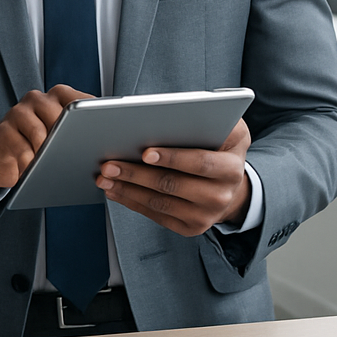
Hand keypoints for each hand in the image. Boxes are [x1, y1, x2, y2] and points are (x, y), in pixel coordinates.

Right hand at [0, 86, 89, 191]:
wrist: (1, 152)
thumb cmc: (38, 143)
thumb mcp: (60, 134)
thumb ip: (79, 132)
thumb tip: (106, 144)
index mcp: (57, 96)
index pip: (79, 100)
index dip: (89, 117)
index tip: (96, 135)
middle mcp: (37, 99)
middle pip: (59, 115)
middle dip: (67, 139)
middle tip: (71, 155)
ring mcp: (19, 113)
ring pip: (39, 133)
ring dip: (47, 154)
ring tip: (50, 166)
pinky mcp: (3, 131)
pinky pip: (21, 149)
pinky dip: (30, 164)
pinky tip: (32, 170)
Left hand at [96, 118, 252, 235]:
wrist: (227, 184)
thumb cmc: (217, 146)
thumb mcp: (224, 126)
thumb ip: (207, 114)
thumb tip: (170, 110)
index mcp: (232, 166)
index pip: (200, 162)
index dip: (172, 158)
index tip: (145, 152)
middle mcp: (223, 193)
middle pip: (172, 184)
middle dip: (136, 174)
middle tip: (109, 165)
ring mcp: (207, 214)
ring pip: (160, 201)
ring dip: (127, 189)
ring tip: (104, 178)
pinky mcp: (192, 227)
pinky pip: (157, 215)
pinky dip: (132, 202)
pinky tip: (115, 190)